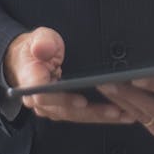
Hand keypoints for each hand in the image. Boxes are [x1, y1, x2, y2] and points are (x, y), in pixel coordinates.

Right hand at [3, 27, 132, 124]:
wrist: (28, 59)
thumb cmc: (35, 47)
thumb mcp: (39, 38)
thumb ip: (43, 42)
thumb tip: (43, 48)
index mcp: (31, 81)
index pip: (45, 96)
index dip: (63, 99)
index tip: (82, 100)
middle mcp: (39, 100)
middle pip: (66, 110)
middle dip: (92, 112)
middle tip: (116, 111)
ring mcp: (51, 107)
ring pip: (76, 115)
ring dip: (100, 116)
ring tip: (124, 114)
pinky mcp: (62, 109)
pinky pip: (80, 114)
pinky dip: (98, 114)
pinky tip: (119, 114)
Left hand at [97, 39, 153, 140]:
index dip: (153, 84)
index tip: (135, 76)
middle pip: (150, 107)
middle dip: (128, 93)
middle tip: (108, 81)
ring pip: (141, 115)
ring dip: (121, 101)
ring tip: (105, 87)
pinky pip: (140, 119)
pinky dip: (125, 108)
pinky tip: (113, 97)